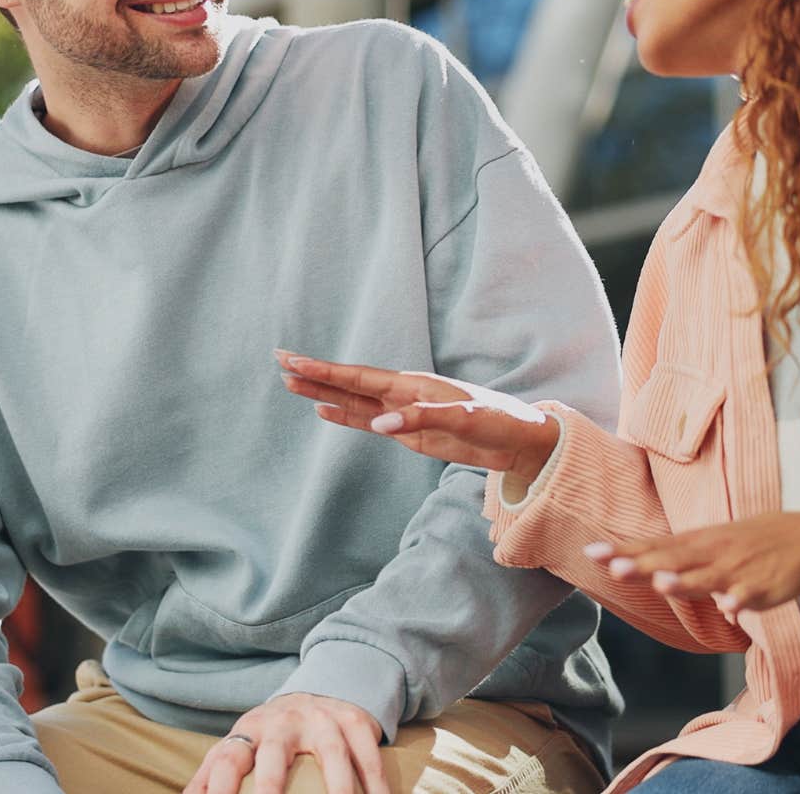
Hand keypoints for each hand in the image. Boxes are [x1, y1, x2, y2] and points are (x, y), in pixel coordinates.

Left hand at [183, 693, 388, 793]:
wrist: (321, 687)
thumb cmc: (273, 733)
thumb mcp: (242, 744)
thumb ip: (211, 774)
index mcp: (250, 730)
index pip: (227, 759)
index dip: (216, 786)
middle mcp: (284, 721)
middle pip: (275, 753)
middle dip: (271, 783)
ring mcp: (323, 718)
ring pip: (331, 752)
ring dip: (338, 787)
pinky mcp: (354, 719)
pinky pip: (367, 752)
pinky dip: (375, 781)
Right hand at [276, 351, 558, 483]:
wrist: (519, 440)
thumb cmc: (498, 421)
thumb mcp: (464, 419)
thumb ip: (421, 420)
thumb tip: (379, 426)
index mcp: (413, 384)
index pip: (359, 375)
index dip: (325, 369)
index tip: (294, 359)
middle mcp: (402, 394)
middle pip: (349, 382)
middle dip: (315, 373)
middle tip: (280, 362)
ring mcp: (403, 413)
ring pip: (353, 401)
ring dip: (323, 393)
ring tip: (290, 384)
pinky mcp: (408, 432)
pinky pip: (367, 421)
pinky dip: (344, 416)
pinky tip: (323, 410)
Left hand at [586, 511, 799, 612]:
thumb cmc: (761, 541)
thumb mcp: (718, 544)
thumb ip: (685, 562)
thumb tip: (655, 576)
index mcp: (700, 542)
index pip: (655, 546)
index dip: (625, 550)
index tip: (593, 553)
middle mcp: (714, 552)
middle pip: (673, 560)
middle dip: (643, 564)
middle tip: (613, 568)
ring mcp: (739, 569)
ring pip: (708, 577)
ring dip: (685, 581)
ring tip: (661, 584)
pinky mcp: (766, 586)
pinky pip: (751, 595)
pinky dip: (741, 600)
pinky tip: (731, 609)